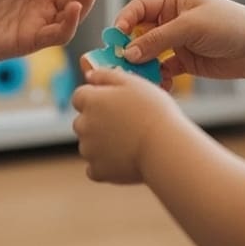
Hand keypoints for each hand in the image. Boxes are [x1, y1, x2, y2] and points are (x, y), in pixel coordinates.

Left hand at [71, 63, 186, 183]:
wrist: (164, 147)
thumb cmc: (153, 112)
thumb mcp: (133, 83)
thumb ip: (106, 75)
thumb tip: (89, 75)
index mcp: (90, 101)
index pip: (80, 96)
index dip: (96, 98)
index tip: (112, 103)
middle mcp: (83, 124)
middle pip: (83, 121)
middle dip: (97, 122)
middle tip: (125, 124)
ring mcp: (88, 149)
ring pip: (89, 145)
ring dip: (102, 143)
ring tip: (130, 142)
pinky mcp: (98, 171)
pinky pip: (95, 167)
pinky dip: (106, 165)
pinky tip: (124, 160)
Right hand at [112, 0, 244, 86]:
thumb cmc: (228, 25)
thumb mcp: (191, 27)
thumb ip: (159, 39)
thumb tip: (130, 52)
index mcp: (172, 0)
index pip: (138, 8)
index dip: (124, 21)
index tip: (116, 38)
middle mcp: (170, 19)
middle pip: (139, 33)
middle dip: (129, 48)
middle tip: (120, 63)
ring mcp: (176, 41)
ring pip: (148, 54)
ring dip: (143, 66)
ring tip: (140, 78)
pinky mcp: (183, 61)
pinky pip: (162, 70)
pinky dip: (158, 78)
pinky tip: (160, 86)